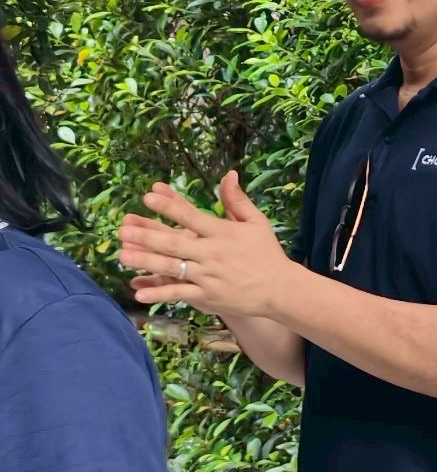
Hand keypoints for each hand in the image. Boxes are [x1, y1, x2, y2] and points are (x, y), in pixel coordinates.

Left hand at [120, 171, 291, 318]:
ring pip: (172, 268)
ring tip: (122, 255)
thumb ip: (237, 200)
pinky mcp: (207, 296)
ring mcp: (208, 277)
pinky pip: (179, 294)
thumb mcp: (256, 222)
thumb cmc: (266, 253)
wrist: (280, 289)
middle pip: (174, 243)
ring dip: (145, 262)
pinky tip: (139, 292)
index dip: (169, 206)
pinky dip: (159, 293)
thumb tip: (229, 174)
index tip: (149, 195)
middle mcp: (212, 254)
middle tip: (122, 229)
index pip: (191, 216)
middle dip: (147, 236)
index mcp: (222, 233)